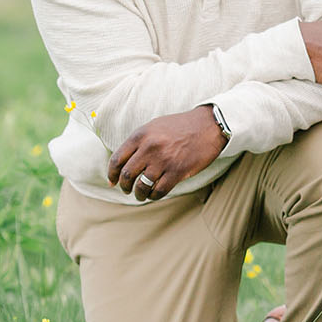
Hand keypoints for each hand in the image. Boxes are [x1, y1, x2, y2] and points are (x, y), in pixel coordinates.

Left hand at [108, 107, 226, 199]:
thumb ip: (139, 141)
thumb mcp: (155, 126)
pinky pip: (159, 190)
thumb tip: (124, 160)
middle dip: (124, 186)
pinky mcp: (177, 171)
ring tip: (141, 195)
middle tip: (127, 190)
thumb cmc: (181, 126)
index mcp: (141, 135)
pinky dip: (154, 196)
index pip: (117, 160)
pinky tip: (154, 194)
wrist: (209, 125)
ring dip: (139, 194)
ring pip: (142, 186)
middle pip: (127, 175)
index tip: (112, 182)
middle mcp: (149, 147)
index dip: (112, 174)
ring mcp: (163, 160)